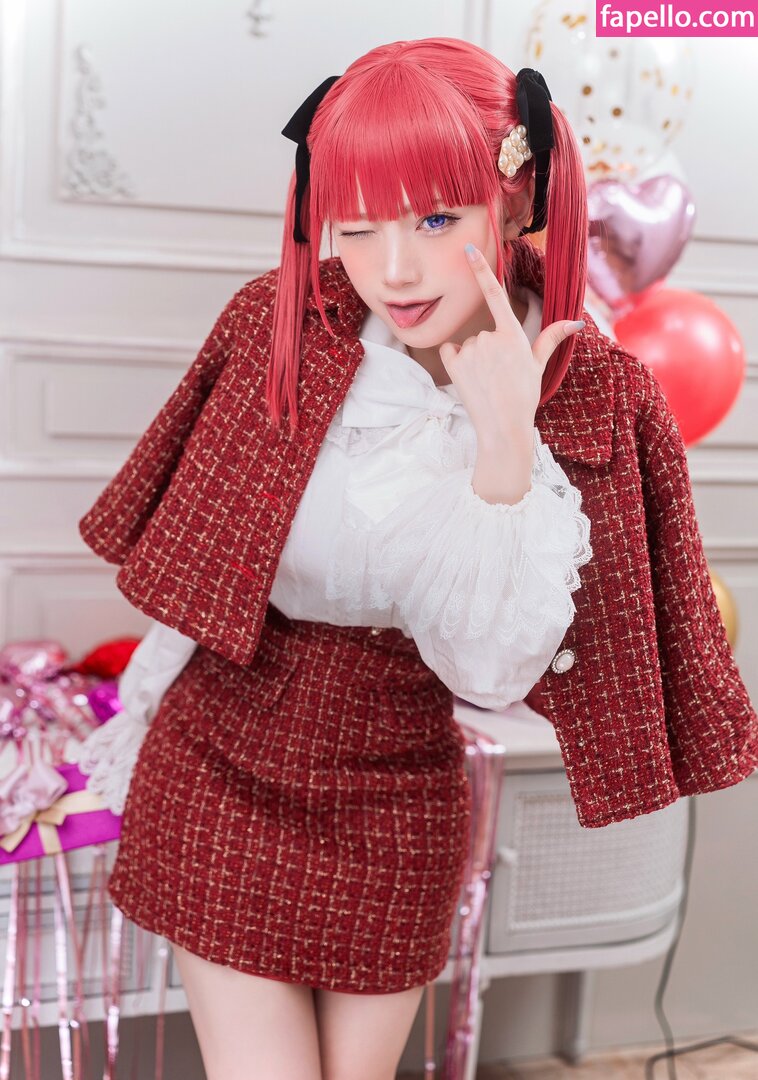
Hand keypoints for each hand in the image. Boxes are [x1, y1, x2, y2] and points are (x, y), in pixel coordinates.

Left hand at [438, 244, 583, 446]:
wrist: (503, 428)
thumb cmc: (524, 397)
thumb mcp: (539, 364)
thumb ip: (552, 337)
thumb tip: (577, 322)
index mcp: (512, 334)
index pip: (495, 293)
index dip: (481, 269)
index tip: (468, 249)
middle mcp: (489, 337)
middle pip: (484, 333)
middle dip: (489, 350)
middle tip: (499, 375)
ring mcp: (470, 350)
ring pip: (468, 345)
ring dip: (473, 359)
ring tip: (486, 382)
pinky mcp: (453, 364)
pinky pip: (449, 351)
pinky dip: (455, 362)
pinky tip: (468, 378)